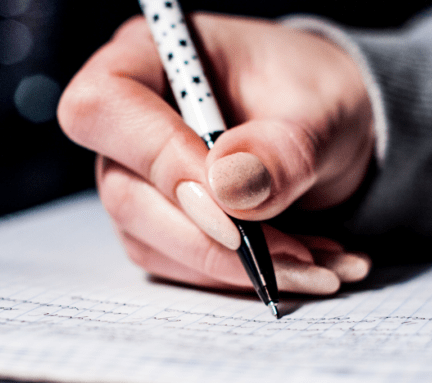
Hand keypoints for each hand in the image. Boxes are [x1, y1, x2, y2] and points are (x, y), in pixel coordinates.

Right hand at [58, 13, 373, 293]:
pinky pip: (179, 266)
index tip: (232, 202)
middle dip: (213, 238)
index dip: (158, 158)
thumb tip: (231, 189)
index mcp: (151, 57)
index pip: (105, 106)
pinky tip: (300, 264)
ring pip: (151, 241)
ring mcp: (135, 177)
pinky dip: (239, 275)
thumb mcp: (323, 108)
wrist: (326, 127)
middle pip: (125, 192)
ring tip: (319, 265)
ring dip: (235, 267)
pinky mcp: (155, 222)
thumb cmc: (315, 95)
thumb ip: (284, 147)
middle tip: (300, 258)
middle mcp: (128, 120)